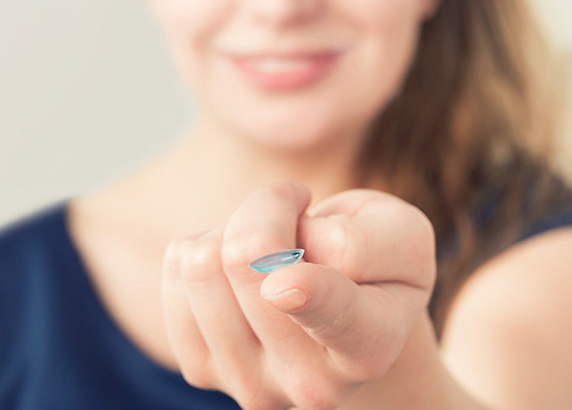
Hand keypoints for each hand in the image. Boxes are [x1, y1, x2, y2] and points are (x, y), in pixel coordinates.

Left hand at [160, 181, 435, 409]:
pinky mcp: (201, 370)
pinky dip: (208, 246)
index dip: (306, 295)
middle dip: (272, 209)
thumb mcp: (401, 235)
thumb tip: (280, 270)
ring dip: (237, 230)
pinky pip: (177, 268)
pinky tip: (241, 272)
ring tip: (273, 251)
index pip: (336, 315)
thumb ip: (363, 242)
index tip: (283, 284)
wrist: (339, 312)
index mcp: (370, 347)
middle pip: (248, 256)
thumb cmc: (374, 265)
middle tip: (296, 223)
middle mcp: (310, 384)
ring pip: (203, 260)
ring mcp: (248, 382)